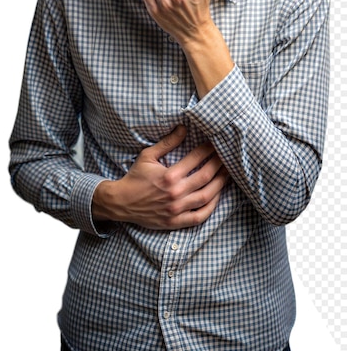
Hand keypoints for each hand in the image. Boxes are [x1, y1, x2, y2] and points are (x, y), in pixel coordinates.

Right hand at [92, 126, 228, 229]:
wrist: (121, 202)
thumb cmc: (135, 177)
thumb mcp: (148, 155)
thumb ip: (167, 143)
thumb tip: (184, 128)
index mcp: (169, 175)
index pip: (196, 159)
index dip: (209, 150)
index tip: (216, 143)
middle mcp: (175, 193)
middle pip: (206, 177)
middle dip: (219, 165)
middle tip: (228, 157)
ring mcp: (177, 209)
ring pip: (207, 196)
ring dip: (221, 184)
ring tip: (228, 174)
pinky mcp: (176, 222)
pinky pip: (200, 216)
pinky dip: (211, 207)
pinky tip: (217, 196)